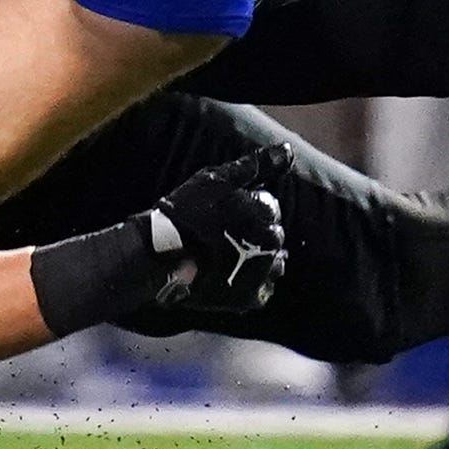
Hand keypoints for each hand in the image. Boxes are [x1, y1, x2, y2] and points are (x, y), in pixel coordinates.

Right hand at [144, 145, 291, 317]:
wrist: (160, 256)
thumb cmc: (187, 212)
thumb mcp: (218, 178)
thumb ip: (257, 164)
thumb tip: (288, 150)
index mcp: (265, 214)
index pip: (270, 207)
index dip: (246, 206)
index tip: (223, 210)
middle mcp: (270, 245)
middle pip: (273, 234)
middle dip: (255, 230)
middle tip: (222, 231)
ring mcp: (261, 274)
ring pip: (273, 261)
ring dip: (259, 255)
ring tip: (230, 252)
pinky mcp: (249, 298)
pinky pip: (264, 289)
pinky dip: (253, 280)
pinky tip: (233, 272)